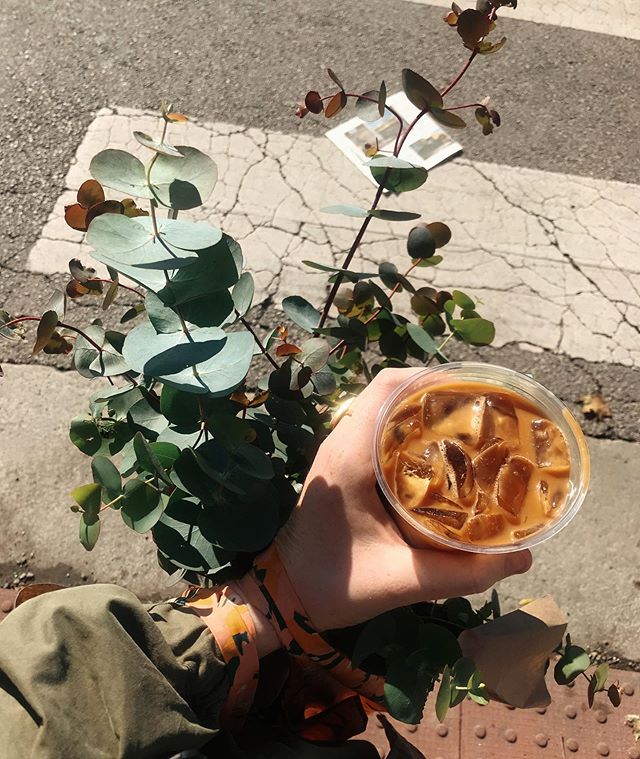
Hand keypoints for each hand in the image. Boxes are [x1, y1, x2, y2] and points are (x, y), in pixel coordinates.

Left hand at [275, 368, 531, 631]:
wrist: (285, 597)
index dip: (431, 378)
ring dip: (423, 410)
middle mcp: (341, 444)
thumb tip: (523, 558)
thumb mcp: (401, 581)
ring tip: (469, 428)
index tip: (475, 391)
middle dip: (437, 393)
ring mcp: (339, 453)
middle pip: (391, 392)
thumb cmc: (334, 587)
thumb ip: (461, 574)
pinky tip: (441, 455)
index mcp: (349, 457)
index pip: (387, 389)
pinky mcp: (343, 466)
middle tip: (482, 413)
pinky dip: (409, 430)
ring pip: (384, 409)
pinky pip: (378, 430)